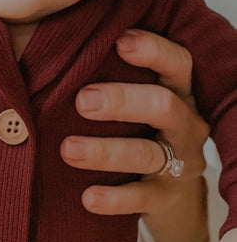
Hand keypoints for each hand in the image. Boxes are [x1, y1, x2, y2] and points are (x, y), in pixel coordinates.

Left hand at [60, 29, 209, 241]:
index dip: (153, 50)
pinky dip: (114, 198)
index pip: (177, 63)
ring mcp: (180, 163)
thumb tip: (55, 45)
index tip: (118, 42)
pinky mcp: (166, 197)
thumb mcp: (136, 96)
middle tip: (81, 101)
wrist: (169, 189)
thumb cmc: (138, 125)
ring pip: (147, 154)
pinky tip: (87, 197)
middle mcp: (185, 124)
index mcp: (178, 90)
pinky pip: (141, 198)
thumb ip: (109, 72)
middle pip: (164, 106)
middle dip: (122, 101)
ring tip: (68, 149)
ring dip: (106, 151)